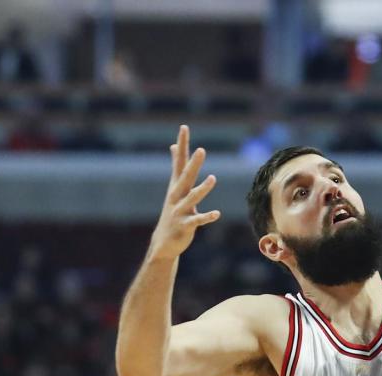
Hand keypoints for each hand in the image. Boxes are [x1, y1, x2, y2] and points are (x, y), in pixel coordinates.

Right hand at [148, 125, 220, 260]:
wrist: (164, 241)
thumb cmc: (173, 211)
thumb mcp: (174, 188)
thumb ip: (176, 167)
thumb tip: (174, 147)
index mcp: (176, 186)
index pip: (179, 161)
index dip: (182, 144)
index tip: (184, 127)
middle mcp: (177, 196)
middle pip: (185, 177)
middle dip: (193, 164)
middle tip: (201, 149)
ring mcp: (180, 210)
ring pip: (192, 198)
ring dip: (202, 189)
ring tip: (212, 178)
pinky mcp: (185, 225)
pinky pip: (197, 220)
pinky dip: (207, 217)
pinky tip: (217, 214)